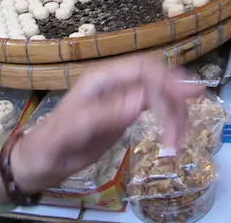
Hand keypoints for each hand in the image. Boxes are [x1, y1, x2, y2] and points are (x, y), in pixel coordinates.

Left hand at [12, 56, 203, 190]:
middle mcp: (115, 83)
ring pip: (159, 94)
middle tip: (187, 125)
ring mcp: (122, 97)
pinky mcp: (126, 113)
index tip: (187, 96)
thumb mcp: (76, 128)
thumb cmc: (54, 142)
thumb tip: (140, 103)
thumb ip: (107, 114)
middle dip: (175, 98)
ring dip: (174, 113)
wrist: (43, 161)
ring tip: (178, 139)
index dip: (166, 78)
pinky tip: (174, 134)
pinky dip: (168, 119)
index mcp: (102, 79)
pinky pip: (155, 108)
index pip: (141, 69)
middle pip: (155, 79)